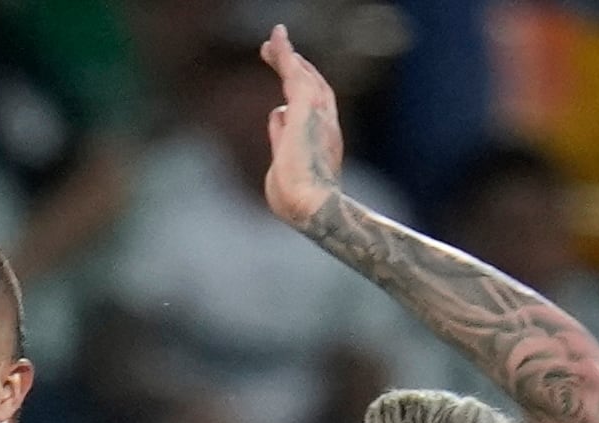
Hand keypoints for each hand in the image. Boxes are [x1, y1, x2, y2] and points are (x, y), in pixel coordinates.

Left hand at [259, 23, 347, 230]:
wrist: (309, 206)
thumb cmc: (296, 199)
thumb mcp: (283, 163)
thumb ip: (280, 137)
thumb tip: (276, 112)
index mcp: (322, 139)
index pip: (314, 106)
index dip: (302, 88)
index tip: (289, 76)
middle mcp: (326, 123)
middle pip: (313, 85)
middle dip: (296, 67)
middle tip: (278, 51)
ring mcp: (318, 115)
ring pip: (303, 76)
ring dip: (287, 56)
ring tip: (273, 40)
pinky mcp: (305, 108)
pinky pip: (293, 73)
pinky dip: (285, 54)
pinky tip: (277, 39)